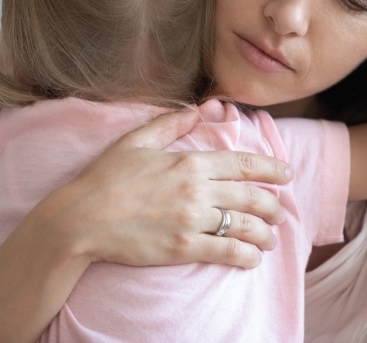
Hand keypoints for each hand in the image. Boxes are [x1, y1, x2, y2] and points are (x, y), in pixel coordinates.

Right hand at [36, 108, 292, 269]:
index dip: (271, 168)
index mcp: (189, 161)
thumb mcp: (136, 140)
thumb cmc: (105, 177)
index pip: (243, 163)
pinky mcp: (182, 247)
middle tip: (281, 211)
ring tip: (270, 239)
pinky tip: (252, 258)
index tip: (286, 173)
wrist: (80, 219)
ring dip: (265, 233)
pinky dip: (245, 256)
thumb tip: (199, 109)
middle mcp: (197, 189)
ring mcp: (191, 220)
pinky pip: (225, 252)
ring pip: (244, 225)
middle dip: (273, 204)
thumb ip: (171, 123)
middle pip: (251, 196)